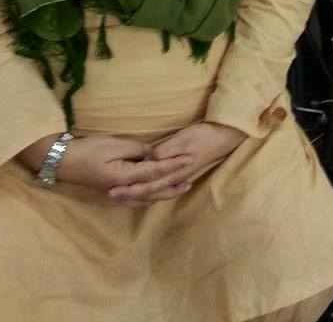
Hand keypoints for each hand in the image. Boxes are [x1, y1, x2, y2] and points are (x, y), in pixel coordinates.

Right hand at [17, 134, 193, 197]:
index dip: (174, 165)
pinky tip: (156, 191)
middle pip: (154, 190)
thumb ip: (137, 150)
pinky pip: (137, 195)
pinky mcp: (114, 189)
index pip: (155, 172)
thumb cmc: (88, 150)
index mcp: (125, 178)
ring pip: (146, 196)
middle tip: (192, 179)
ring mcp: (118, 192)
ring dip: (164, 192)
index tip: (190, 159)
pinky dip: (150, 194)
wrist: (63, 161)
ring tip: (180, 187)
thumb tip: (153, 155)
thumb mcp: (114, 145)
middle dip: (173, 184)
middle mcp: (123, 189)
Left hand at [107, 122, 246, 205]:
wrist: (223, 137)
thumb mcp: (183, 140)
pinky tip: (143, 189)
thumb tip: (148, 161)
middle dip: (129, 194)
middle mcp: (174, 178)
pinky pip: (160, 186)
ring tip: (121, 195)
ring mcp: (178, 176)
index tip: (112, 189)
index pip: (148, 184)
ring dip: (138, 194)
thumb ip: (166, 151)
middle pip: (149, 191)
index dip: (130, 188)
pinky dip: (149, 191)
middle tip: (110, 194)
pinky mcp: (179, 172)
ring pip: (154, 191)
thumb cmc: (203, 136)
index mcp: (174, 171)